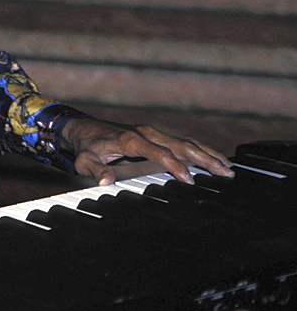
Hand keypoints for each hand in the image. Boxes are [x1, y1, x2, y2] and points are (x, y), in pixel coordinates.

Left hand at [61, 117, 234, 185]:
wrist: (83, 129)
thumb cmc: (86, 147)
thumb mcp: (85, 161)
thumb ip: (96, 171)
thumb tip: (106, 182)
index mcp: (131, 139)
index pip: (159, 153)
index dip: (175, 166)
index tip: (189, 180)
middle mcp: (146, 133)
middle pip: (180, 145)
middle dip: (204, 159)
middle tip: (225, 173)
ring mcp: (152, 132)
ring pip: (185, 142)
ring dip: (207, 154)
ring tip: (228, 167)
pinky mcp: (155, 135)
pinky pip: (180, 141)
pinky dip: (199, 149)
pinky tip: (213, 158)